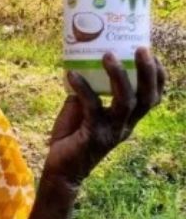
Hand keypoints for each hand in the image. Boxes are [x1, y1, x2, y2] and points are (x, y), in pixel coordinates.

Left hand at [43, 48, 166, 187]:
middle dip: (148, 72)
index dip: (158, 76)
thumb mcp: (82, 111)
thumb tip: (82, 69)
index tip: (152, 52)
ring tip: (108, 55)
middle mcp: (125, 125)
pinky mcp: (93, 135)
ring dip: (119, 76)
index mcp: (128, 119)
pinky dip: (83, 88)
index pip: (153, 97)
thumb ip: (88, 93)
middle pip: (148, 98)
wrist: (61, 169)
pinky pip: (92, 107)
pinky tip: (71, 74)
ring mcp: (111, 131)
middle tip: (141, 49)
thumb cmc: (72, 137)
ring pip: (126, 102)